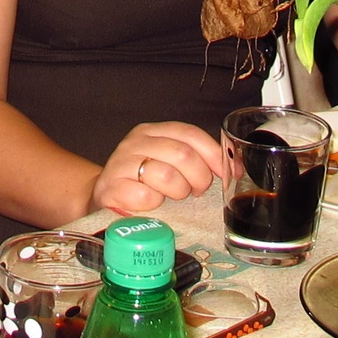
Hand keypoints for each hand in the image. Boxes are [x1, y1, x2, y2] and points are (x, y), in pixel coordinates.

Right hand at [89, 121, 230, 216]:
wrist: (103, 197)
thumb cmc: (143, 182)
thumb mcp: (166, 163)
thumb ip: (194, 159)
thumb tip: (235, 167)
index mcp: (152, 131)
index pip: (190, 134)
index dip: (213, 154)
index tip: (228, 173)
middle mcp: (135, 142)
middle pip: (183, 154)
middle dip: (198, 177)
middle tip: (196, 191)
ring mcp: (121, 163)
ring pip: (166, 175)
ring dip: (177, 191)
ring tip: (172, 197)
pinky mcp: (111, 187)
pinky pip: (146, 196)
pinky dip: (155, 204)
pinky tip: (152, 205)